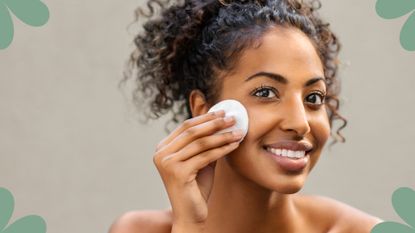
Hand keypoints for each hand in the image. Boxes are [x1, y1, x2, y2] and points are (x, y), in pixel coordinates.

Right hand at [153, 110, 242, 227]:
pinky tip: (235, 145)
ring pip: (201, 143)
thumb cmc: (196, 188)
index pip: (186, 126)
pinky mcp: (178, 172)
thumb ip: (205, 143)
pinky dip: (223, 149)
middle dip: (215, 123)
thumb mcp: (200, 160)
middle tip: (233, 118)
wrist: (190, 215)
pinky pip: (206, 156)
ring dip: (222, 136)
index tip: (223, 112)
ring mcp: (168, 163)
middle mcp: (161, 154)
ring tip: (238, 132)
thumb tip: (221, 121)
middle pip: (192, 131)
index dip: (205, 117)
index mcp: (162, 148)